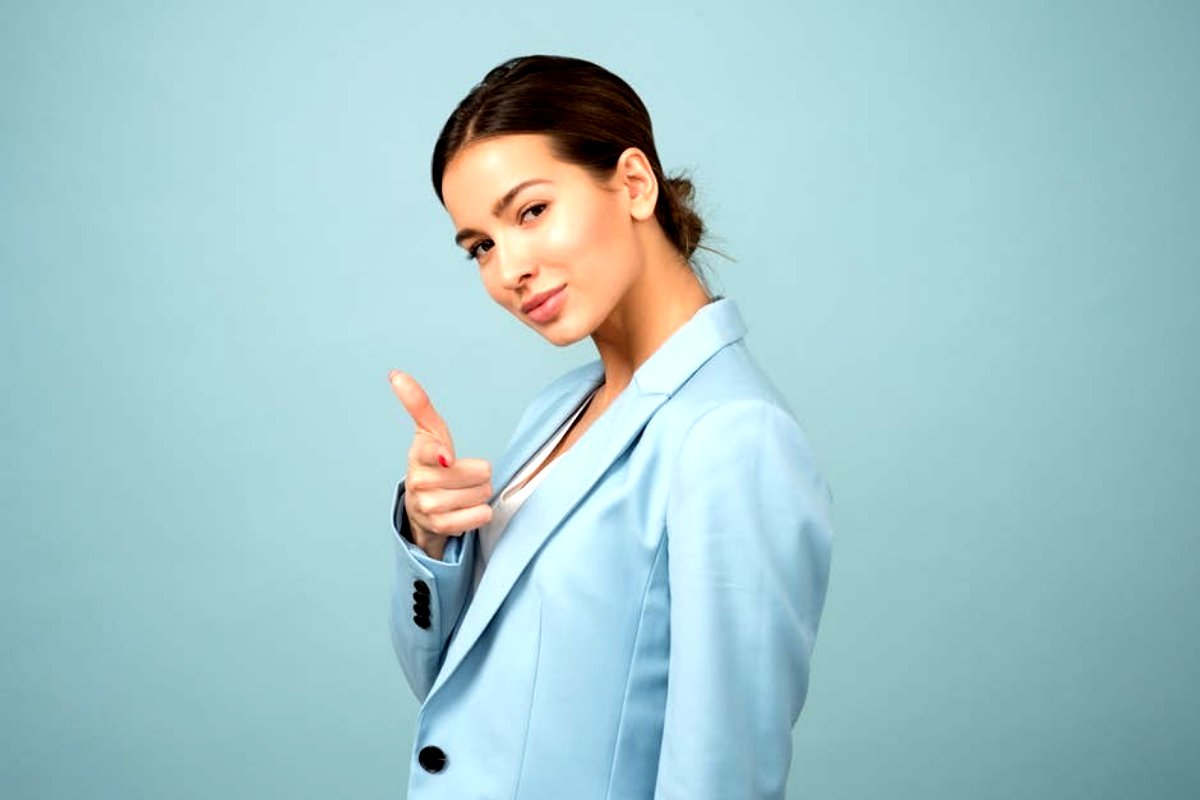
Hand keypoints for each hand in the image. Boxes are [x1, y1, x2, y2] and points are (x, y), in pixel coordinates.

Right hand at [388, 370, 493, 559]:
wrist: (421, 508)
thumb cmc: (432, 464)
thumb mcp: (429, 432)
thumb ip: (418, 404)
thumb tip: (396, 374)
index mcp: (418, 455)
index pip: (430, 452)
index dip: (441, 454)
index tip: (447, 457)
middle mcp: (419, 482)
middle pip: (477, 473)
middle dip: (479, 474)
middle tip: (464, 476)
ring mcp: (428, 507)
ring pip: (481, 494)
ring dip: (481, 493)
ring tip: (464, 492)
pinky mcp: (440, 527)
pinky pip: (480, 516)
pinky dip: (481, 512)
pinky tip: (466, 509)